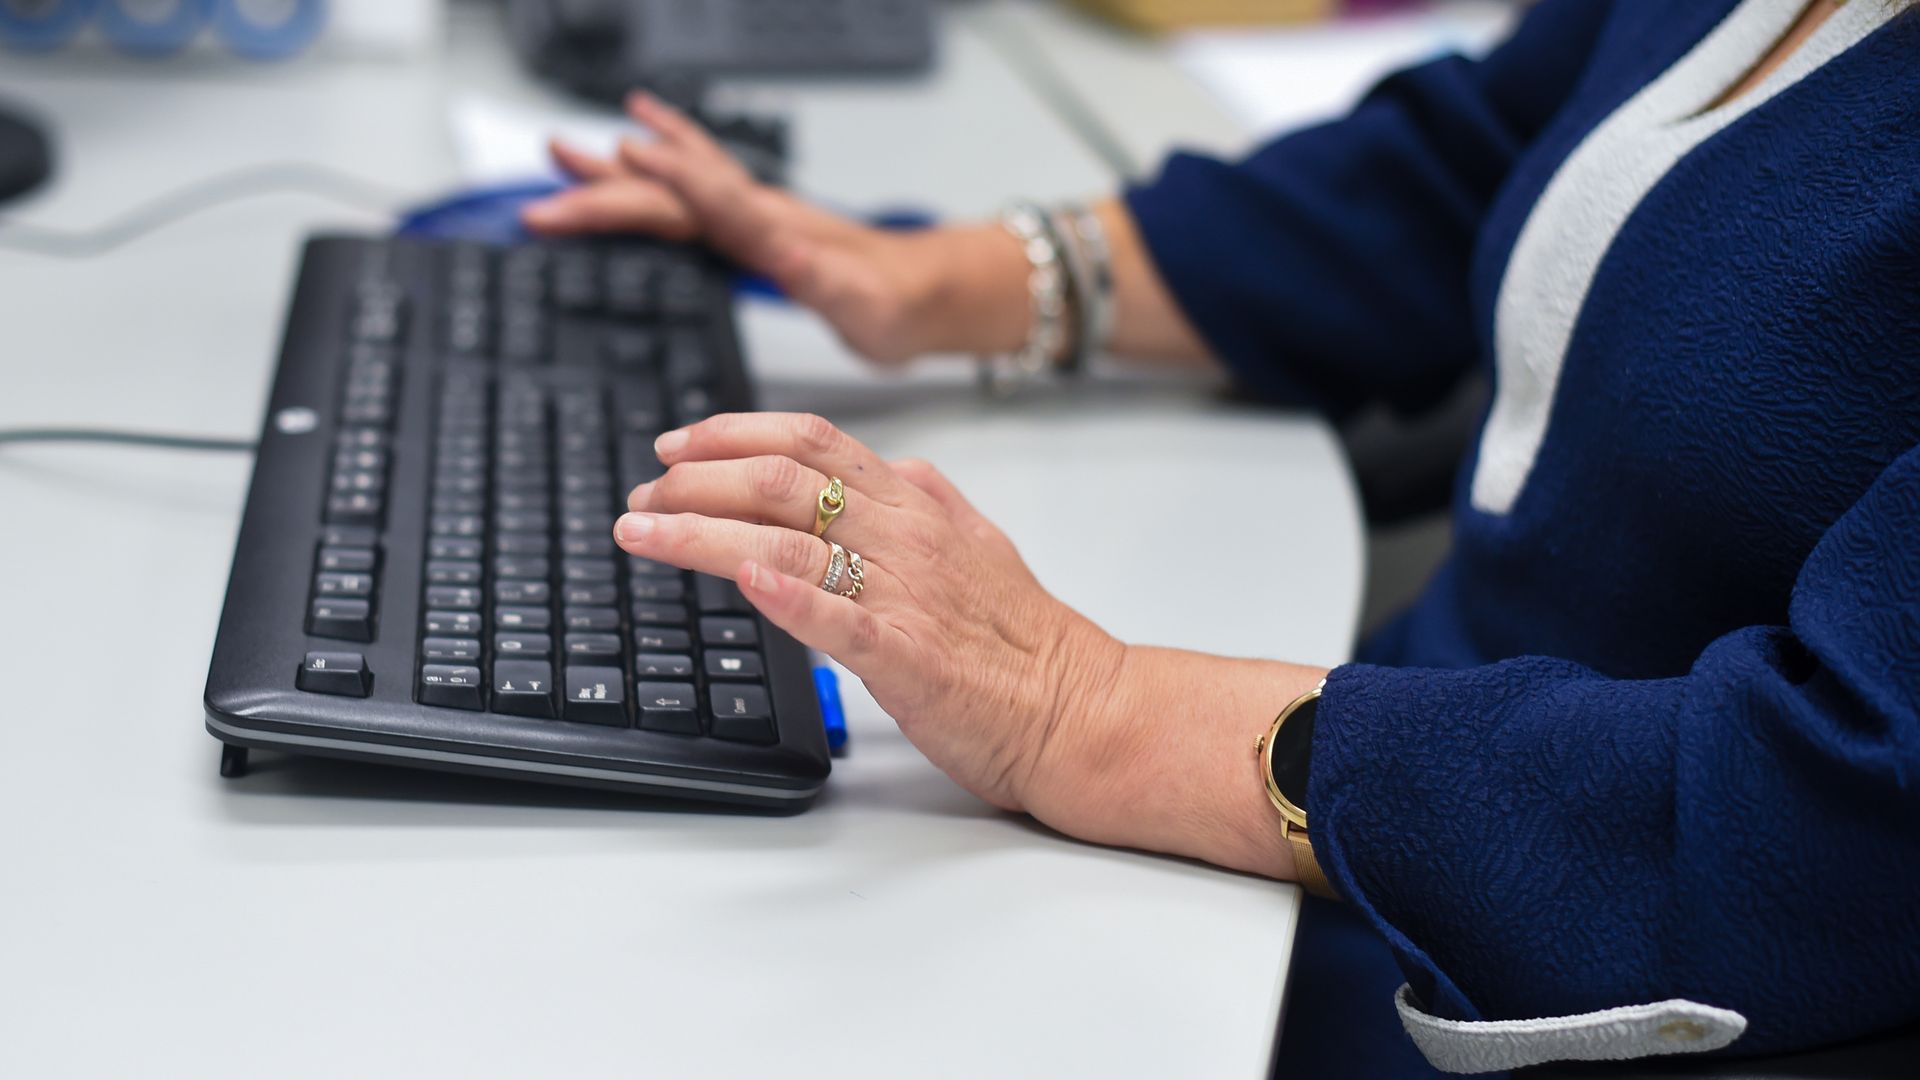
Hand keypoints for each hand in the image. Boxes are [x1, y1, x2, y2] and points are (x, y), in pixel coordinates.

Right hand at [523, 94, 1023, 364]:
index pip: (699, 202)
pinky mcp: (758, 229)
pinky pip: (697, 188)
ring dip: (620, 168)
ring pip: (677, 184)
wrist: (932, 294)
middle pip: (670, 194)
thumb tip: (785, 247)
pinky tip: (642, 141)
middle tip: (544, 186)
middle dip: (607, 188)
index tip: (597, 173)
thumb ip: (823, 276)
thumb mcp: (863, 304)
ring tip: (563, 148)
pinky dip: (665, 163)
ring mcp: (756, 217)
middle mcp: (758, 215)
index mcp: (772, 232)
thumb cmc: (897, 304)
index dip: (650, 186)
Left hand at [614, 411, 1125, 812]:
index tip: (675, 445)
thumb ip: (933, 501)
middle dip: (694, 482)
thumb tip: (897, 466)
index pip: (811, 442)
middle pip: (782, 482)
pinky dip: (786, 596)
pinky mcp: (908, 658)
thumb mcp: (980, 543)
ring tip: (644, 534)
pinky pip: (839, 619)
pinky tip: (742, 582)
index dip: (733, 433)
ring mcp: (906, 595)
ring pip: (788, 541)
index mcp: (917, 505)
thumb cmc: (1025, 642)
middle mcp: (906, 537)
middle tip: (641, 496)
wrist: (1080, 711)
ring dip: (702, 533)